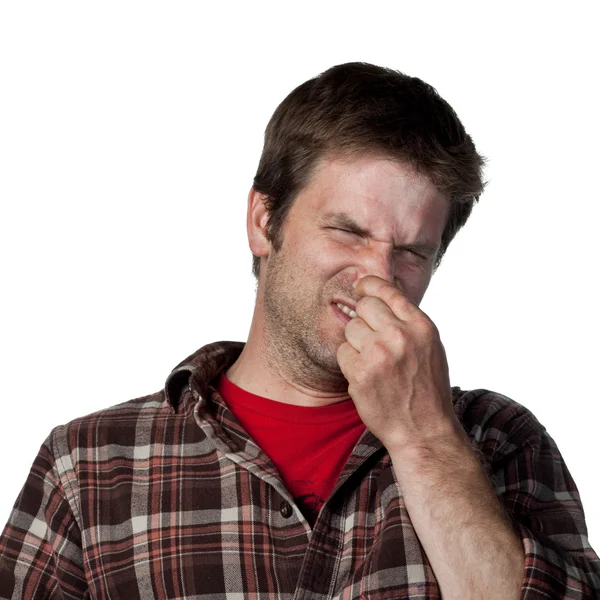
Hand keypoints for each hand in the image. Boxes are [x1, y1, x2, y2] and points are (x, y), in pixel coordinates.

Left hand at [336, 275, 461, 453]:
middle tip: (371, 336)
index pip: (386, 289)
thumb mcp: (430, 347)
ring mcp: (378, 354)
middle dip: (363, 317)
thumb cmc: (427, 389)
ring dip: (356, 342)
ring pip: (350, 328)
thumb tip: (379, 295)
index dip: (368, 285)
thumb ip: (408, 321)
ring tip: (373, 362)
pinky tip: (366, 376)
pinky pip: (343, 352)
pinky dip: (350, 363)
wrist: (424, 431)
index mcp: (421, 326)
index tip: (360, 287)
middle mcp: (400, 335)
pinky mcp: (360, 373)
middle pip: (364, 305)